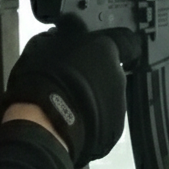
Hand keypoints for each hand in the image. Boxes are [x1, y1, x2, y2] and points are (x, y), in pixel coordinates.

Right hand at [2, 29, 125, 166]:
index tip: (97, 54)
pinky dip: (92, 123)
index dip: (111, 49)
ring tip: (68, 108)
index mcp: (105, 50)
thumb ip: (62, 38)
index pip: (126, 42)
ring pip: (108, 99)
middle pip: (111, 74)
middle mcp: (118, 76)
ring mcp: (119, 106)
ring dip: (94, 101)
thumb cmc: (42, 78)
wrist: (43, 123)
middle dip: (95, 78)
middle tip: (71, 84)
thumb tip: (62, 36)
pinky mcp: (114, 132)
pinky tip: (72, 124)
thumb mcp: (43, 44)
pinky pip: (104, 122)